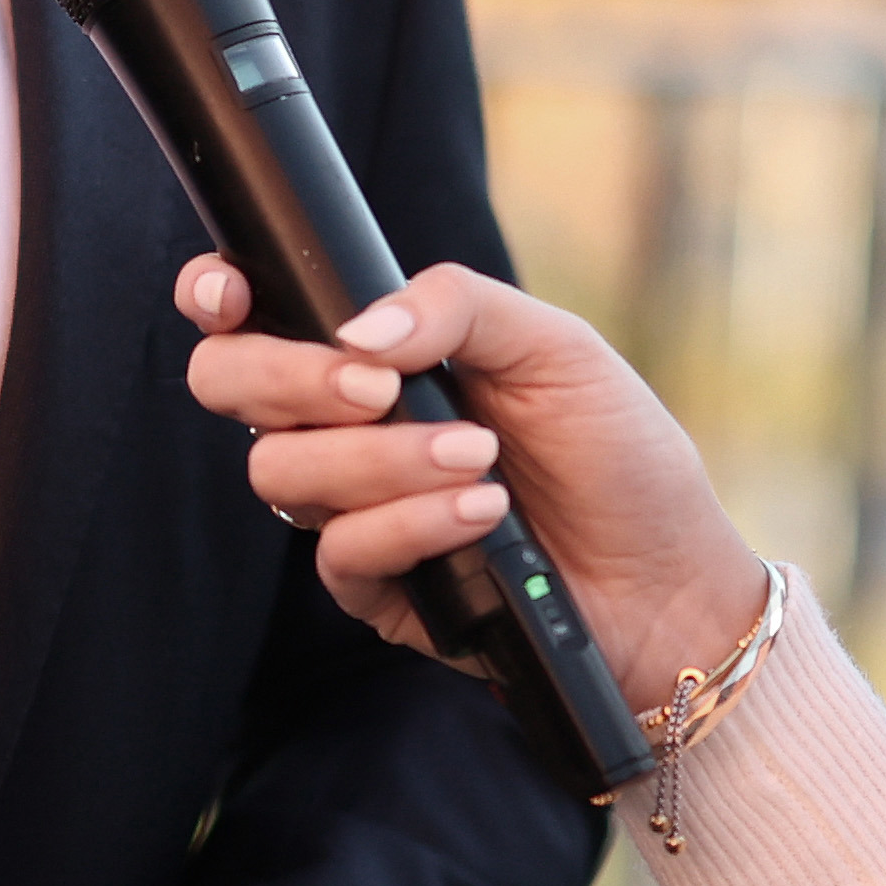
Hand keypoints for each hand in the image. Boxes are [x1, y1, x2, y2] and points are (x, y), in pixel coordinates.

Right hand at [175, 255, 772, 697]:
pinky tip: (482, 514)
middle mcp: (346, 425)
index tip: (232, 298)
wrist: (669, 578)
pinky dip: (408, 524)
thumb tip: (357, 330)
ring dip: (378, 459)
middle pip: (231, 387)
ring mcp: (353, 507)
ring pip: (281, 472)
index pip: (257, 316)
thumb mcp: (555, 347)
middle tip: (379, 387)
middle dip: (289, 378)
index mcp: (376, 354)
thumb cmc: (616, 452)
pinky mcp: (375, 588)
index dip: (216, 297)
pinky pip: (339, 552)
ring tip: (479, 459)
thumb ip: (456, 307)